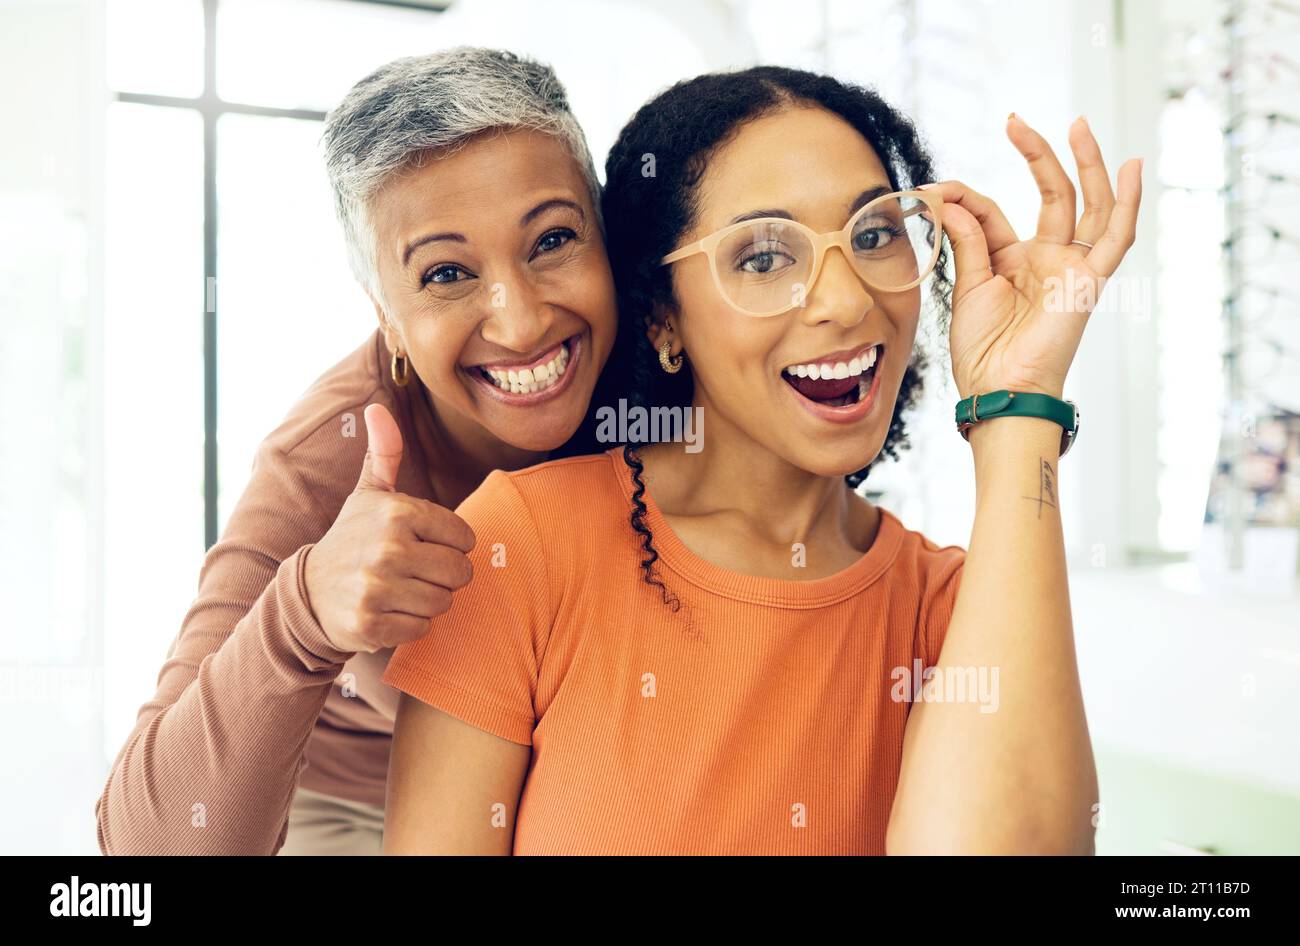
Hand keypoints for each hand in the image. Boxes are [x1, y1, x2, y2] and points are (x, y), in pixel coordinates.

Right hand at [304, 404, 475, 653]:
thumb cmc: (352, 538)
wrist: (307, 592)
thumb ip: (384, 453)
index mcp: (397, 512)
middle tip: (415, 570)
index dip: (449, 544)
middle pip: (460, 573)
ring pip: (443, 602)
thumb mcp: (368, 494)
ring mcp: (377, 588)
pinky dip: (410, 624)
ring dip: (427, 600)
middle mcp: (387, 548)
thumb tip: (376, 408)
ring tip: (401, 589)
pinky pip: (422, 628)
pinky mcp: (371, 624)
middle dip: (443, 575)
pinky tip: (388, 610)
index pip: (465, 538)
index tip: (423, 544)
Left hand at [924, 114, 1142, 399]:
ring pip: (1087, 205)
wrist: (998, 389)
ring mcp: (1070, 268)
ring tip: (1075, 125)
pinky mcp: (1088, 282)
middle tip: (1015, 120)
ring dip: (1083, 164)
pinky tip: (1129, 168)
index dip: (964, 198)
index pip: (993, 213)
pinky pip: (1116, 238)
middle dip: (1037, 156)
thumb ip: (966, 241)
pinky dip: (1126, 204)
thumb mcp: (966, 288)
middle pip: (1051, 195)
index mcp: (1013, 262)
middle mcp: (1046, 260)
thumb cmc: (982, 352)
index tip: (934, 189)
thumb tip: (950, 200)